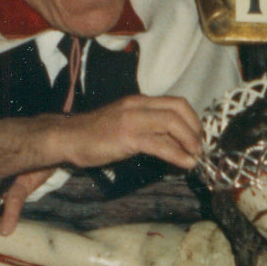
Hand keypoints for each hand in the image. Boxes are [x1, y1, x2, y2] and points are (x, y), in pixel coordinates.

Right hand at [63, 93, 202, 171]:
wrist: (68, 138)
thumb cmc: (95, 135)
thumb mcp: (127, 126)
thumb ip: (149, 130)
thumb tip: (174, 144)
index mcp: (140, 101)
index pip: (176, 103)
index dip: (193, 120)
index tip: (197, 138)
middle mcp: (138, 105)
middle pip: (179, 109)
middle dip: (195, 130)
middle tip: (199, 149)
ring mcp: (132, 119)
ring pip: (172, 123)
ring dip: (190, 142)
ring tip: (195, 158)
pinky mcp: (127, 136)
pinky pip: (159, 144)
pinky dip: (177, 154)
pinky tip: (184, 164)